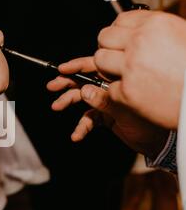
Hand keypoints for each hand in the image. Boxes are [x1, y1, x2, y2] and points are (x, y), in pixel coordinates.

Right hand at [47, 57, 168, 158]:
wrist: (157, 142)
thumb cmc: (149, 120)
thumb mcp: (124, 109)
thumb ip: (103, 99)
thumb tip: (84, 91)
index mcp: (115, 79)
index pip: (93, 67)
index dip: (75, 67)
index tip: (61, 69)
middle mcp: (109, 88)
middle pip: (83, 81)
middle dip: (66, 83)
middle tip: (52, 86)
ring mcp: (106, 101)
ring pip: (83, 99)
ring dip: (68, 102)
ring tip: (57, 106)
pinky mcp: (105, 116)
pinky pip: (89, 119)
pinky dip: (82, 127)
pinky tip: (76, 135)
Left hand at [96, 11, 185, 128]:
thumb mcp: (183, 36)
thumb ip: (158, 32)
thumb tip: (140, 30)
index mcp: (156, 24)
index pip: (120, 20)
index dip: (119, 32)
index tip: (121, 41)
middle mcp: (140, 42)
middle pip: (104, 38)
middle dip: (109, 48)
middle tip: (118, 59)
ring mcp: (131, 68)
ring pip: (100, 60)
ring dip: (108, 68)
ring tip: (125, 76)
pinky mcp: (126, 92)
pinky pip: (109, 88)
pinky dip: (119, 93)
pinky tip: (136, 94)